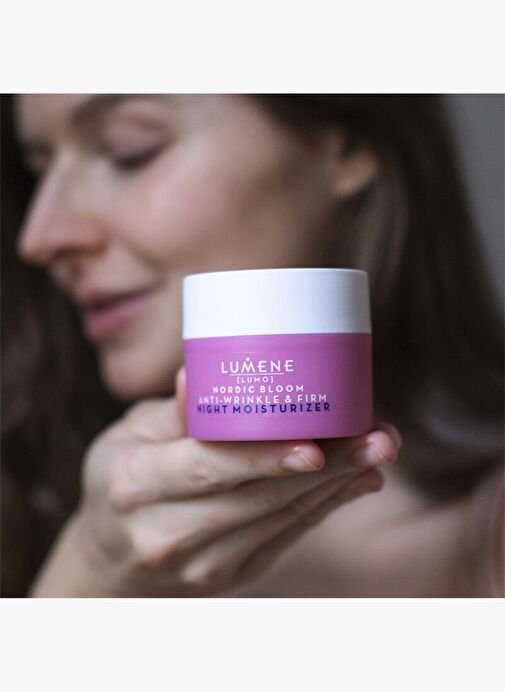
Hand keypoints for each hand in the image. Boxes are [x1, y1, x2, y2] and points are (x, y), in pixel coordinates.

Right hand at [70, 367, 401, 595]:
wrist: (115, 555)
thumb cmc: (123, 476)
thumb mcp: (129, 434)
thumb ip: (173, 413)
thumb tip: (201, 373)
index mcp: (136, 485)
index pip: (208, 469)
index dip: (262, 458)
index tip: (314, 445)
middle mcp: (167, 532)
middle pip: (258, 498)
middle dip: (325, 469)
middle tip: (376, 437)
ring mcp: (202, 563)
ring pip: (281, 519)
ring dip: (337, 485)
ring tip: (378, 450)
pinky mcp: (232, 574)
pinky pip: (287, 537)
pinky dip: (326, 506)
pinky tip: (358, 480)